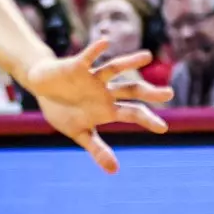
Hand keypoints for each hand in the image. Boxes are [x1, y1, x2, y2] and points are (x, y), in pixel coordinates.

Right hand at [23, 40, 173, 172]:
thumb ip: (98, 149)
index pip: (133, 113)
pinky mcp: (77, 66)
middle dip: (150, 92)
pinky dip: (96, 50)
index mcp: (108, 108)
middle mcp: (106, 90)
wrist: (42, 87)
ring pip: (115, 68)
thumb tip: (114, 171)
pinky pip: (88, 57)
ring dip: (130, 62)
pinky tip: (106, 41)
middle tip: (170, 93)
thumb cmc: (63, 110)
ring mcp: (93, 77)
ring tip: (148, 56)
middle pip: (132, 90)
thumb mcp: (80, 133)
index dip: (148, 120)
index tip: (164, 128)